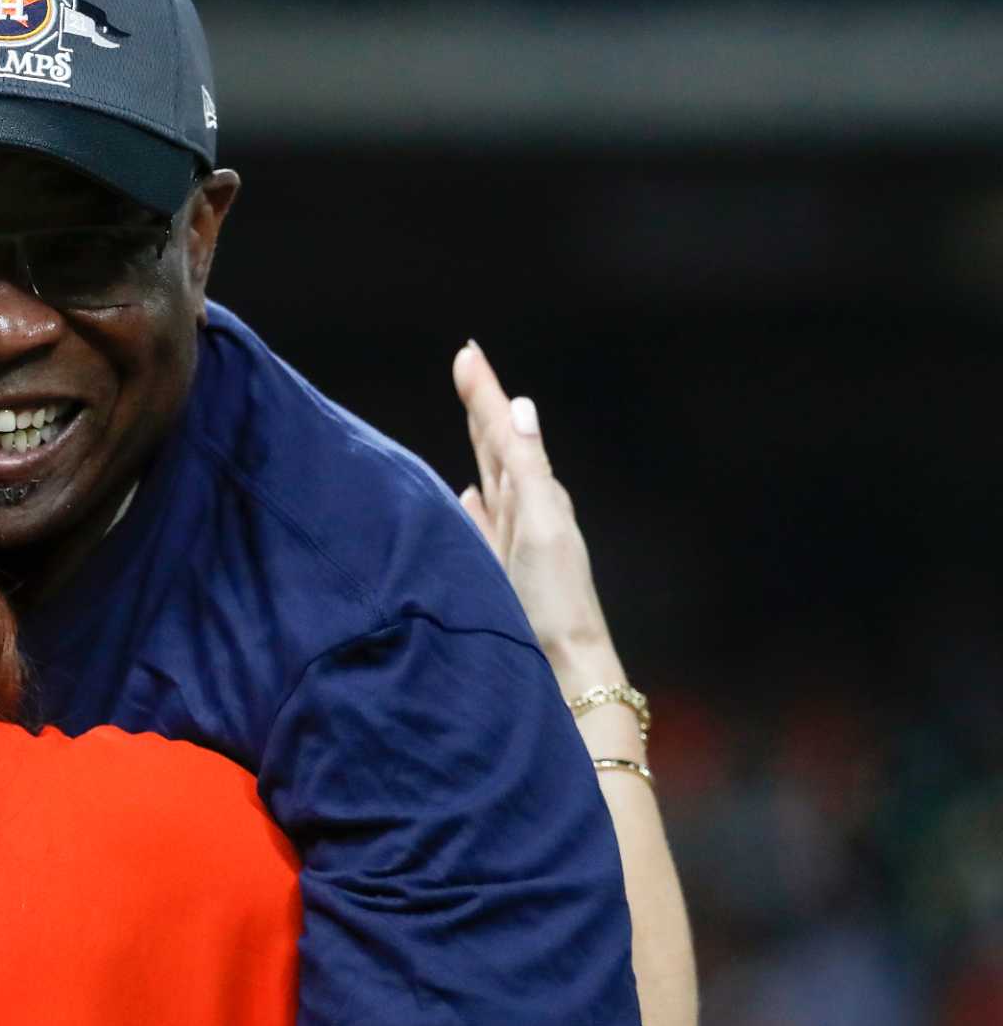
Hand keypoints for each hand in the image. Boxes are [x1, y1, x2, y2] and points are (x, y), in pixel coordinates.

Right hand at [451, 342, 622, 694]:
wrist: (564, 673)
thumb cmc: (554, 601)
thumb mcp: (544, 525)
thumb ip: (528, 469)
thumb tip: (520, 407)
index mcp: (537, 496)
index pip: (504, 432)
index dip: (485, 394)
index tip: (467, 352)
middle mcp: (525, 514)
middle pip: (498, 450)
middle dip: (483, 409)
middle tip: (467, 369)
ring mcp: (509, 543)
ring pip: (489, 483)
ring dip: (478, 452)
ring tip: (470, 421)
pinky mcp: (494, 572)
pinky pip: (477, 525)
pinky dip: (469, 505)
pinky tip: (461, 498)